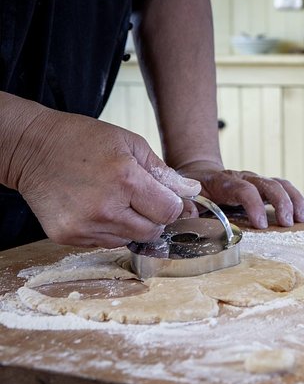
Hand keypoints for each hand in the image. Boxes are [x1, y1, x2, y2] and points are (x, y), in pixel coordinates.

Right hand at [13, 110, 200, 247]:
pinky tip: (98, 209)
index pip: (169, 211)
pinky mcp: (68, 237)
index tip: (166, 198)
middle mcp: (106, 208)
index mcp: (125, 180)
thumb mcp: (130, 144)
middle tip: (141, 199)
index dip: (173, 205)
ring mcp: (85, 226)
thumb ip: (163, 172)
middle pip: (153, 231)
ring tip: (117, 201)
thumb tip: (191, 192)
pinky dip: (111, 230)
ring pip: (131, 240)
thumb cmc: (83, 141)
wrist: (31, 149)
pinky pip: (106, 243)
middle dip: (155, 217)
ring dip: (133, 225)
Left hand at [177, 161, 303, 228]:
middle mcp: (244, 178)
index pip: (244, 189)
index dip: (254, 205)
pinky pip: (283, 187)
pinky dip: (295, 199)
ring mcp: (255, 181)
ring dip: (293, 200)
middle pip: (268, 184)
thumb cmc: (193, 190)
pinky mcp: (263, 186)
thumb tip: (189, 214)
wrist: (198, 172)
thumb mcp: (184, 195)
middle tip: (287, 224)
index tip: (261, 225)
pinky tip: (302, 214)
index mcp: (224, 182)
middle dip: (281, 203)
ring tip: (301, 219)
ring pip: (280, 184)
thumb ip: (186, 204)